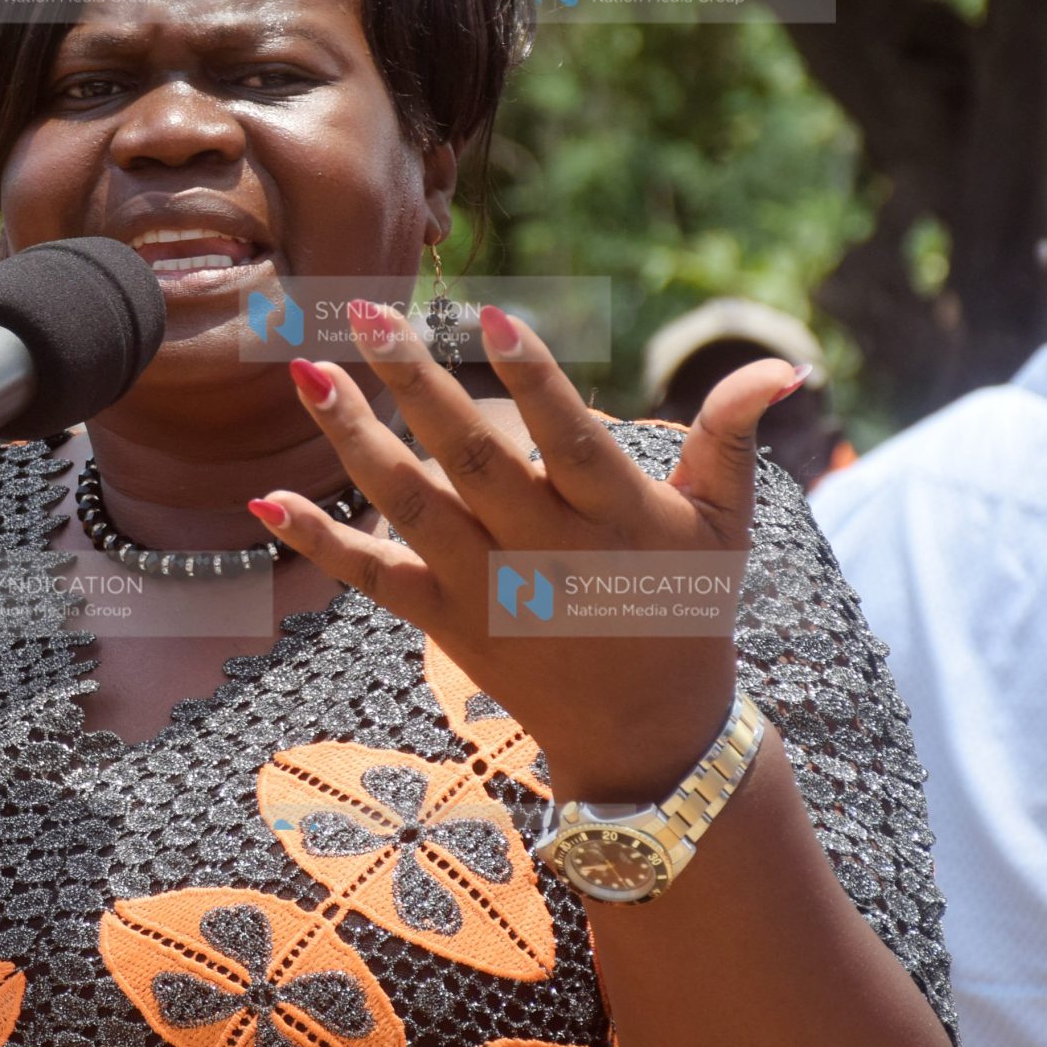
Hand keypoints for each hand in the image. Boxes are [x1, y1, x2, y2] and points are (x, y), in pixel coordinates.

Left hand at [257, 300, 796, 801]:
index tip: (489, 314)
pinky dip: (315, 543)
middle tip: (366, 315)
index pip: (568, 436)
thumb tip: (783, 367)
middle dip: (415, 384)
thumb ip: (730, 438)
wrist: (647, 732)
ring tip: (306, 371)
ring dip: (352, 438)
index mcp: (613, 516)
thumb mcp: (724, 524)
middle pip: (468, 459)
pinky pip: (369, 578)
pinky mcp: (442, 620)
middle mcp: (542, 550)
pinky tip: (263, 501)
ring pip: (407, 505)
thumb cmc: (686, 604)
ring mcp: (484, 588)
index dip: (533, 376)